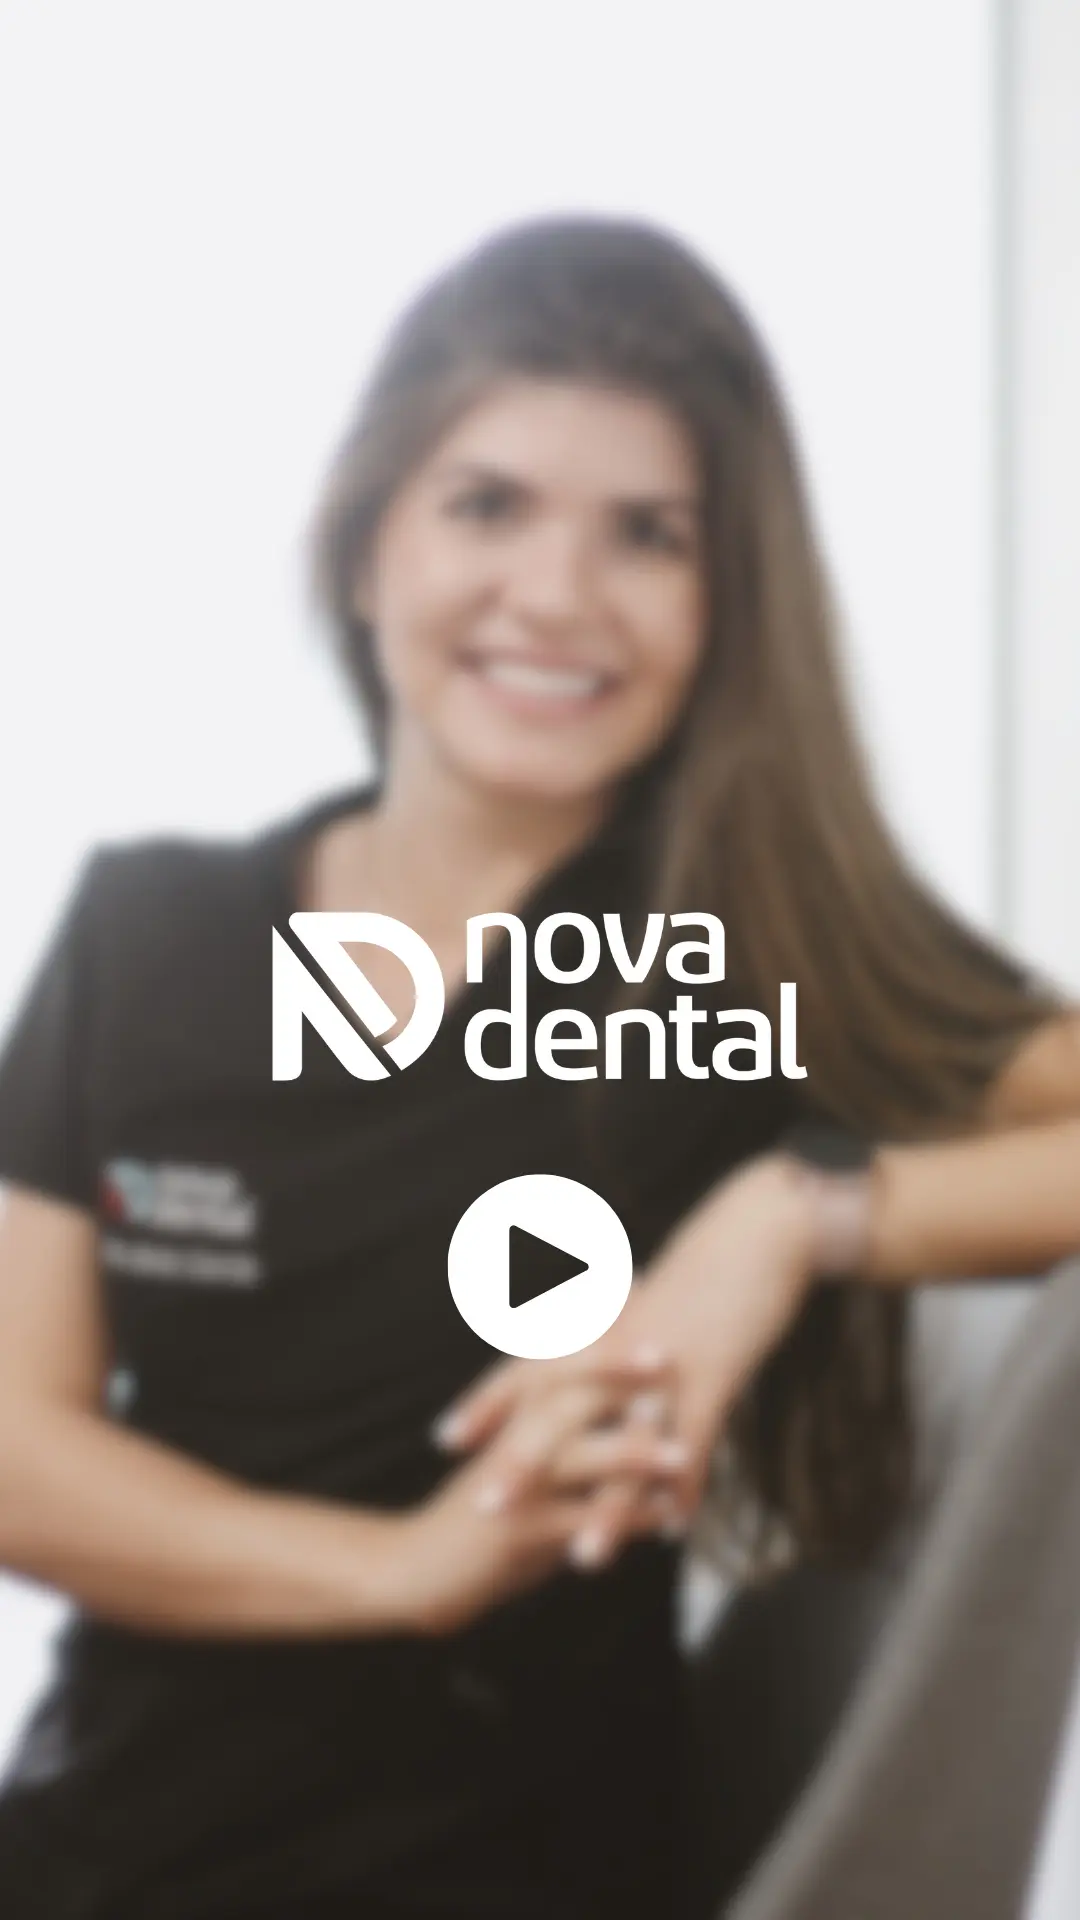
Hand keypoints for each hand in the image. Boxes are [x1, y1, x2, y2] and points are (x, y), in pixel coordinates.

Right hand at [392, 1355, 689, 1635]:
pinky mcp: (520, 1531)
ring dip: (632, 1452)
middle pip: (568, 1392)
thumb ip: (556, 1435)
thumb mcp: (516, 1468)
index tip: (639, 1307)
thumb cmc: (479, 1520)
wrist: (418, 1572)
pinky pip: (581, 1520)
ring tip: (681, 1453)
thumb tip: (616, 1408)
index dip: (598, 1338)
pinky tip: (666, 1521)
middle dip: (618, 1376)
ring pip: (579, 1456)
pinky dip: (627, 1521)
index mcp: (512, 1419)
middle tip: (672, 1362)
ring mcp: (515, 1487)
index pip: (557, 1362)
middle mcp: (511, 1443)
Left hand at [436, 1154, 822, 1566]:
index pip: (529, 1366)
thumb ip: (613, 1333)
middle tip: (484, 1509)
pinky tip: (676, 1529)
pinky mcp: (711, 1373)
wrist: (758, 1231)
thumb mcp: (647, 1300)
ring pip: (626, 1442)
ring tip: (580, 1560)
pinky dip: (684, 1486)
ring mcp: (664, 1363)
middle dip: (522, 1462)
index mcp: (599, 1325)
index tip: (445, 1440)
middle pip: (561, 1410)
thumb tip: (590, 1363)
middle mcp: (619, 1346)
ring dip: (607, 1504)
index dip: (487, 1402)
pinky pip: (695, 1439)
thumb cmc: (704, 1267)